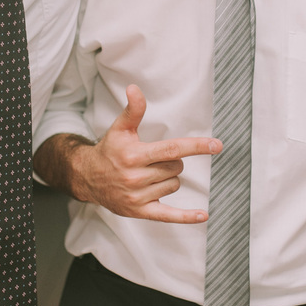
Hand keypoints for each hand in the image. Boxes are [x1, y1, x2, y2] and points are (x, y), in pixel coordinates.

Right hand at [72, 84, 219, 222]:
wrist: (88, 177)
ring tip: (149, 174)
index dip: (196, 146)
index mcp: (134, 155)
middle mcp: (136, 177)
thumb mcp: (120, 128)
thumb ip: (133, 109)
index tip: (217, 145)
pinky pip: (168, 215)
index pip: (172, 149)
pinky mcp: (139, 211)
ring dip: (168, 178)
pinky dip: (187, 217)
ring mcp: (138, 196)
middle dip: (171, 161)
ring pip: (174, 185)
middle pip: (176, 167)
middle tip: (154, 159)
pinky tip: (203, 215)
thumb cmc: (109, 150)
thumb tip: (134, 88)